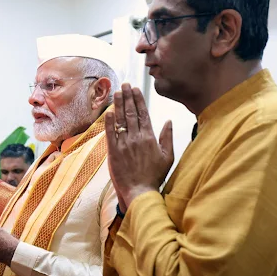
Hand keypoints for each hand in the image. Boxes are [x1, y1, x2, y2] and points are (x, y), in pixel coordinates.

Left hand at [105, 84, 174, 209]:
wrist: (140, 191)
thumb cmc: (154, 176)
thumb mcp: (168, 157)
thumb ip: (167, 137)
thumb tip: (168, 121)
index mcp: (150, 138)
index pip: (144, 114)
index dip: (139, 100)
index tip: (136, 89)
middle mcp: (137, 138)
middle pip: (132, 113)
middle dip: (128, 97)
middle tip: (125, 84)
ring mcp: (124, 144)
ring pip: (121, 120)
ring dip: (119, 104)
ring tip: (117, 92)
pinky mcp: (113, 152)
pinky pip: (110, 133)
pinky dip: (109, 122)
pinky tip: (108, 111)